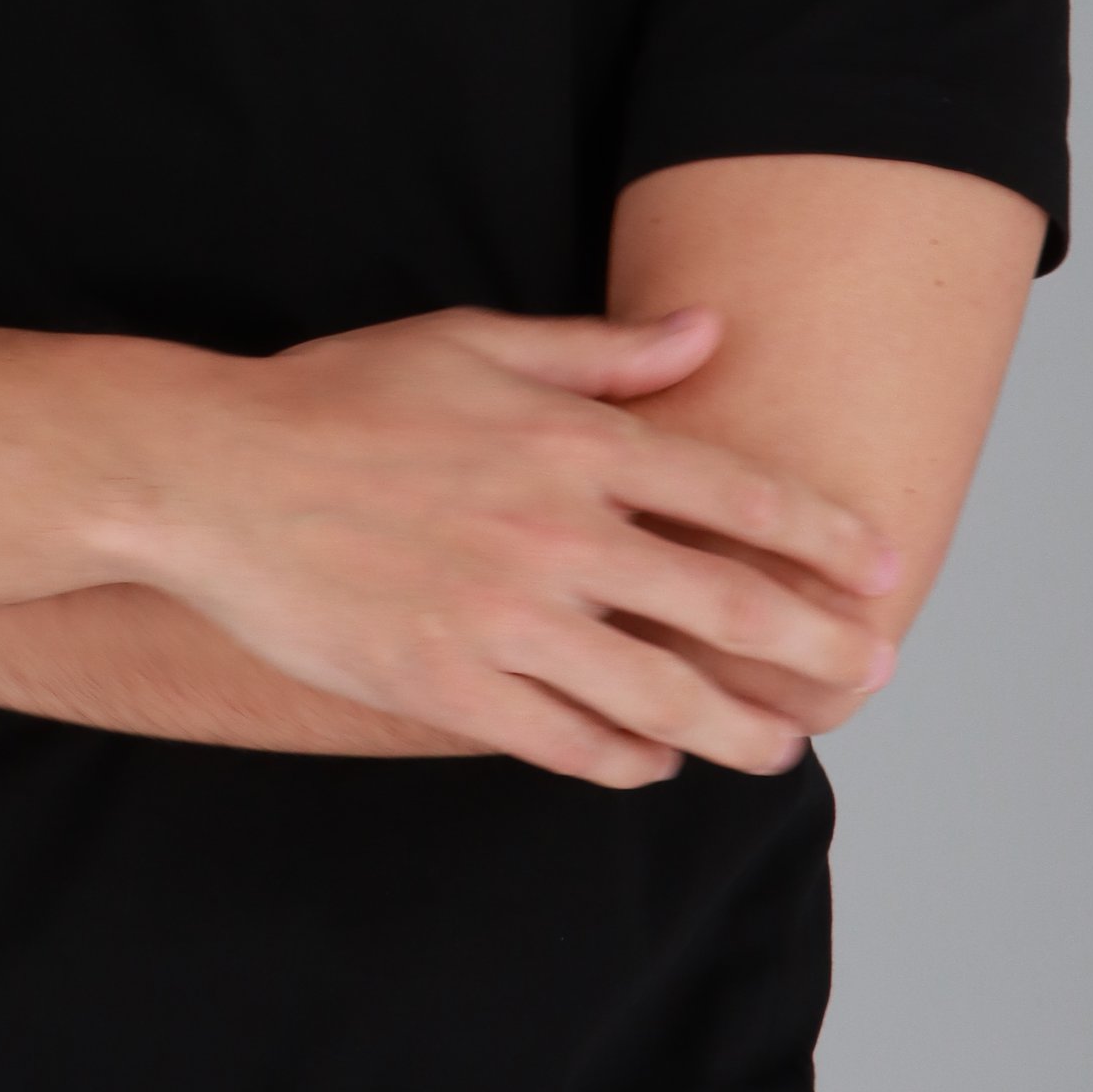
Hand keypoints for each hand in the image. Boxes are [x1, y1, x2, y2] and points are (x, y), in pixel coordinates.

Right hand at [122, 304, 899, 788]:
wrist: (211, 474)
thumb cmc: (336, 396)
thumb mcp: (471, 341)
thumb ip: (598, 351)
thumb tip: (707, 330)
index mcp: (569, 442)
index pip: (737, 496)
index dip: (826, 537)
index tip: (882, 567)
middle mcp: (555, 535)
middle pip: (728, 607)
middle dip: (819, 645)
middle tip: (872, 668)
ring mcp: (505, 621)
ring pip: (662, 698)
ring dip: (739, 729)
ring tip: (780, 744)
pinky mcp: (450, 688)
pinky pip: (568, 744)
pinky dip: (626, 760)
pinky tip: (652, 760)